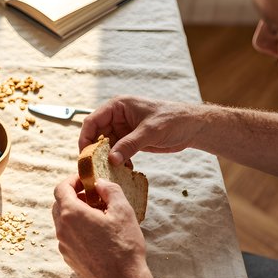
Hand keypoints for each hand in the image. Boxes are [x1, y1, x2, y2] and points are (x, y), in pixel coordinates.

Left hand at [52, 174, 145, 277]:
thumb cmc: (124, 247)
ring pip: (63, 221)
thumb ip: (110, 190)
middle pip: (59, 204)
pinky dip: (77, 229)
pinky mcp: (69, 258)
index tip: (86, 181)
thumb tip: (100, 183)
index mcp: (71, 214)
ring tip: (98, 215)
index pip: (60, 188)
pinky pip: (68, 237)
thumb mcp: (123, 211)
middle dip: (74, 196)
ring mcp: (63, 246)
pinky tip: (97, 234)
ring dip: (76, 213)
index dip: (72, 180)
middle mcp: (62, 229)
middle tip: (93, 196)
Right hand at [80, 95, 205, 165]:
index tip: (85, 155)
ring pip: (105, 146)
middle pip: (96, 135)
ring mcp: (122, 130)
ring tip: (108, 171)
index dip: (85, 138)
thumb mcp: (150, 131)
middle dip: (94, 151)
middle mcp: (116, 117)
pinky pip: (117, 152)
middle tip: (93, 167)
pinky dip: (118, 162)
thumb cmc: (172, 119)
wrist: (192, 127)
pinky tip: (123, 170)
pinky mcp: (129, 141)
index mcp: (117, 106)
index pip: (92, 121)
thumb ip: (129, 145)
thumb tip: (111, 159)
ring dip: (106, 159)